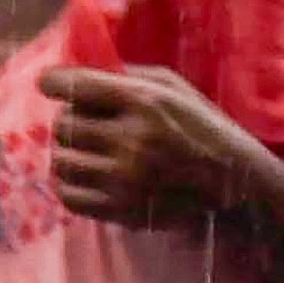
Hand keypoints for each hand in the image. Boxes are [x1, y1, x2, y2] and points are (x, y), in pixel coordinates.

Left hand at [41, 63, 255, 229]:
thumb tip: (76, 72)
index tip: (49, 83)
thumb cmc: (202, 126)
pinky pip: (69, 196)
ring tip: (86, 150)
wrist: (234, 181)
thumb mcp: (173, 86)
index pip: (76, 87)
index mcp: (145, 102)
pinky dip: (69, 184)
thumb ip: (125, 76)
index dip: (54, 82)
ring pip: (61, 161)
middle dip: (69, 119)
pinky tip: (85, 176)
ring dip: (68, 152)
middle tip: (85, 123)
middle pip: (63, 125)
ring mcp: (125, 179)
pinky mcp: (122, 211)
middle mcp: (132, 140)